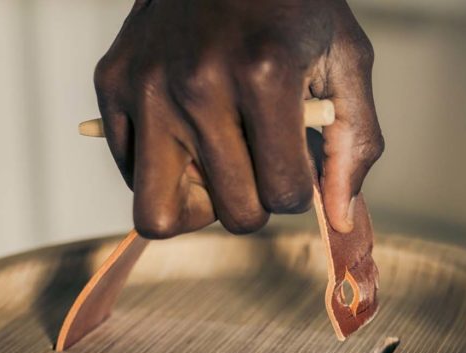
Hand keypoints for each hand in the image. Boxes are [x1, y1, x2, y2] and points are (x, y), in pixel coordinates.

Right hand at [94, 0, 382, 238]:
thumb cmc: (292, 7)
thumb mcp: (346, 61)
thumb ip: (355, 145)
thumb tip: (340, 219)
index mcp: (263, 74)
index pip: (284, 194)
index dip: (298, 189)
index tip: (294, 159)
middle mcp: (198, 83)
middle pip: (234, 214)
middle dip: (255, 202)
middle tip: (256, 162)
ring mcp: (147, 85)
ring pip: (158, 215)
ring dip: (197, 204)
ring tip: (214, 163)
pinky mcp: (111, 83)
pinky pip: (129, 177)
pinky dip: (161, 171)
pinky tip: (185, 134)